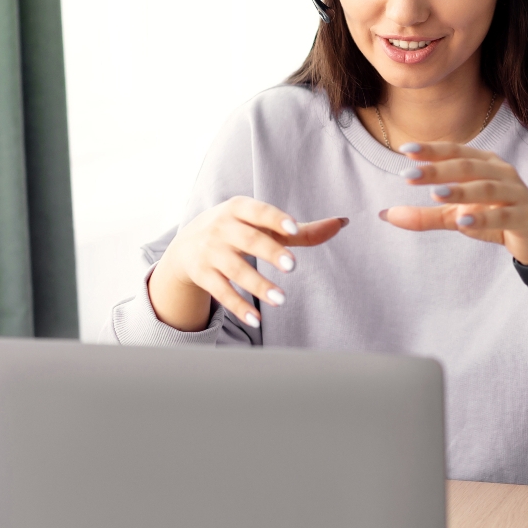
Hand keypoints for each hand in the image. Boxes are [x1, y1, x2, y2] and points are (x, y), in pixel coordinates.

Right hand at [151, 196, 346, 330]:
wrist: (186, 246)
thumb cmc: (237, 231)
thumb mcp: (262, 226)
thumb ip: (300, 230)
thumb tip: (342, 223)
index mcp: (239, 209)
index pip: (259, 212)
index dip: (275, 219)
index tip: (293, 229)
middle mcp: (222, 228)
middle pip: (248, 240)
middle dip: (269, 252)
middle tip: (293, 266)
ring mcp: (210, 252)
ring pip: (235, 270)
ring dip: (258, 285)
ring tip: (282, 299)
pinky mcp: (203, 275)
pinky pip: (221, 292)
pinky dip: (238, 306)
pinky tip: (257, 319)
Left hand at [380, 143, 527, 265]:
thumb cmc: (493, 219)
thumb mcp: (455, 216)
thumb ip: (423, 215)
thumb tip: (384, 215)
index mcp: (484, 163)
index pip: (455, 151)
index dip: (431, 150)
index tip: (404, 150)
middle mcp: (501, 172)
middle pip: (467, 166)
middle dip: (437, 169)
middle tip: (409, 174)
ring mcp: (516, 192)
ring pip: (485, 188)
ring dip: (459, 191)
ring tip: (435, 194)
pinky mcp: (525, 216)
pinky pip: (503, 215)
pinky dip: (483, 218)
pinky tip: (463, 222)